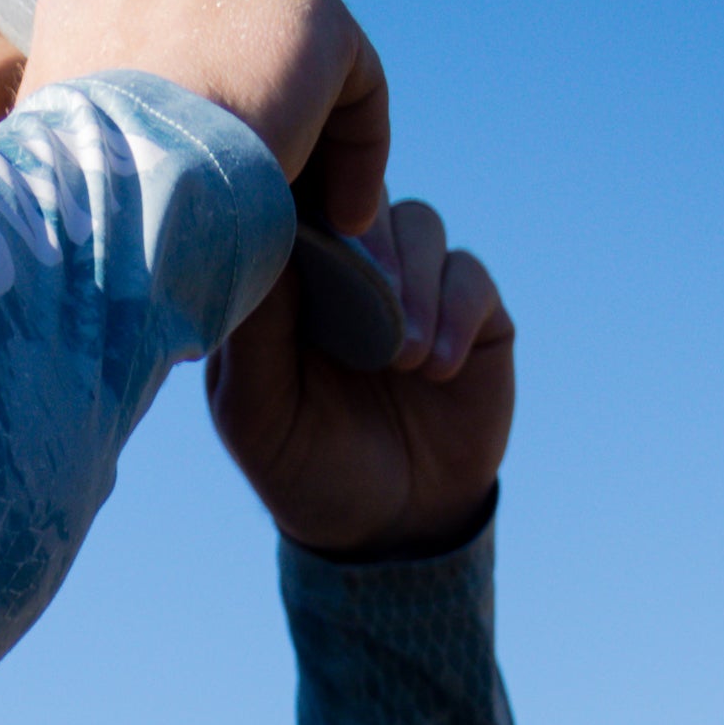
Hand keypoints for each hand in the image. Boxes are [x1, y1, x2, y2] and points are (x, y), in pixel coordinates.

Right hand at [20, 0, 385, 234]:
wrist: (111, 171)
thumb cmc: (75, 181)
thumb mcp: (63, 129)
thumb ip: (103, 107)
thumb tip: (128, 154)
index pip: (162, 13)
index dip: (190, 91)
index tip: (199, 162)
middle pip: (233, 16)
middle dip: (255, 95)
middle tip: (262, 181)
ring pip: (295, 47)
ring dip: (311, 130)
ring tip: (313, 215)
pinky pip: (354, 76)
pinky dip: (359, 149)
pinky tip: (343, 217)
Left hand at [207, 196, 515, 562]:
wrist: (389, 530)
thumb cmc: (306, 470)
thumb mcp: (258, 415)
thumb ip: (253, 334)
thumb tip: (261, 237)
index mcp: (289, 278)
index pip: (296, 200)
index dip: (305, 194)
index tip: (308, 232)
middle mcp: (352, 266)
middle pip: (364, 197)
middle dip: (367, 246)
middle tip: (373, 310)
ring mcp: (413, 284)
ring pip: (419, 225)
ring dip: (414, 285)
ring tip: (404, 359)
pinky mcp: (470, 310)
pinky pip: (468, 275)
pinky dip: (456, 313)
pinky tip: (439, 368)